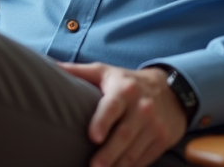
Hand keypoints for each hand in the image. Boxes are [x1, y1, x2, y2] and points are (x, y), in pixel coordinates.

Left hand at [59, 62, 186, 166]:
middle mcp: (142, 107)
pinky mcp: (163, 139)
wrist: (172, 90)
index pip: (113, 106)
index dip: (103, 120)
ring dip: (118, 166)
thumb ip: (79, 72)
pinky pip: (144, 159)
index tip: (93, 136)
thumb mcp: (106, 72)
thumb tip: (50, 66)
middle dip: (108, 154)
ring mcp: (155, 125)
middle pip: (124, 135)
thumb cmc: (129, 82)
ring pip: (134, 152)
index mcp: (125, 89)